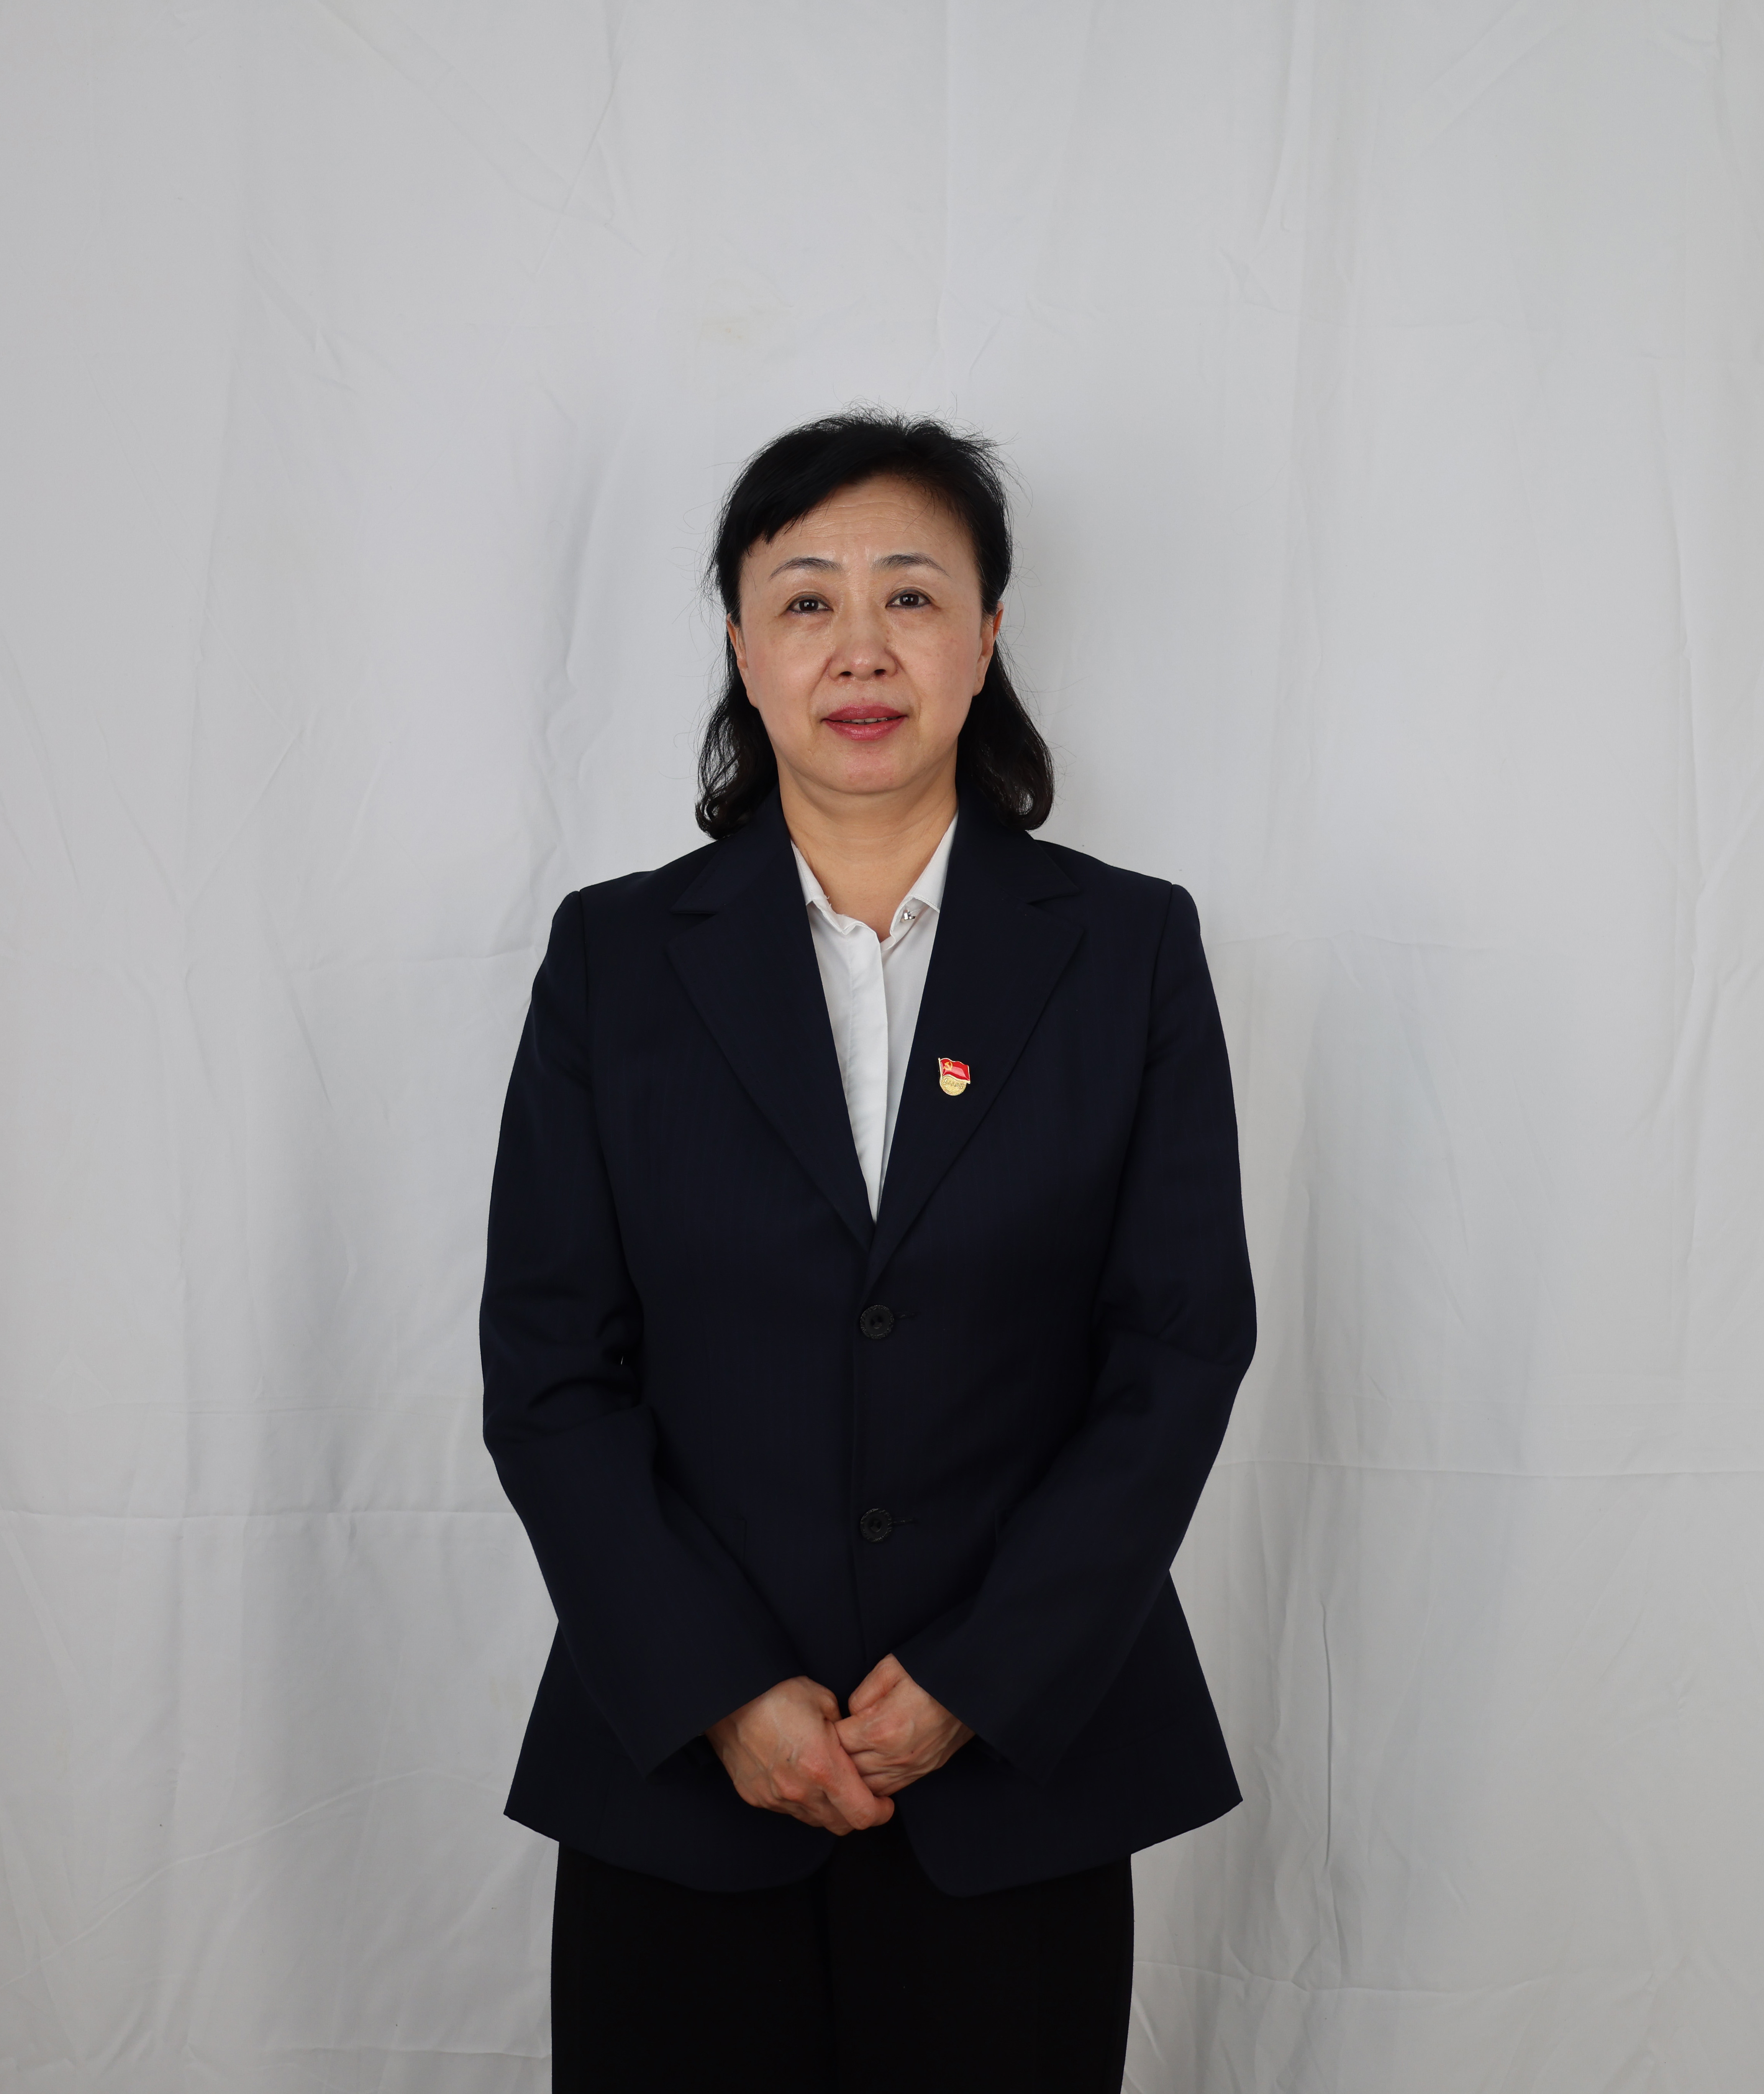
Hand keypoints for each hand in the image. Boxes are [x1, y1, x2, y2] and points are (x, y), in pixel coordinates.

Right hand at [706, 1676, 893, 1833]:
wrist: (727, 1697)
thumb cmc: (778, 1692)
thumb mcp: (824, 1702)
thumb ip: (846, 1732)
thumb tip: (853, 1746)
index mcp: (823, 1767)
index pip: (862, 1814)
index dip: (881, 1812)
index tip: (885, 1802)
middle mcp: (799, 1791)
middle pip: (841, 1824)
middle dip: (858, 1812)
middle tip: (862, 1793)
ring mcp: (775, 1798)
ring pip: (815, 1820)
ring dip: (829, 1808)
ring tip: (830, 1782)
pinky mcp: (756, 1797)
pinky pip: (789, 1810)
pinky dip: (802, 1801)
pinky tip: (801, 1777)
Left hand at [835, 1654, 973, 1797]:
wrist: (971, 1688)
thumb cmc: (929, 1673)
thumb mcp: (889, 1669)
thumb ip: (861, 1694)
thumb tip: (850, 1715)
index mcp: (881, 1728)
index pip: (838, 1742)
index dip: (827, 1732)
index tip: (824, 1724)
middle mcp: (894, 1756)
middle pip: (848, 1768)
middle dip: (836, 1756)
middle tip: (828, 1743)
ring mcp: (910, 1768)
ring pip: (866, 1785)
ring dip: (852, 1774)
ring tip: (844, 1758)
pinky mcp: (923, 1772)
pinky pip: (888, 1789)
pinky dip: (873, 1783)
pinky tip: (866, 1770)